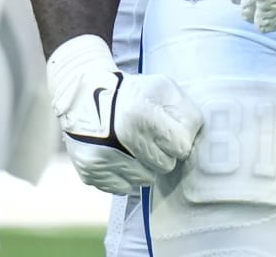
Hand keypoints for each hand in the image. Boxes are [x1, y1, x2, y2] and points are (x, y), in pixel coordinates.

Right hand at [47, 34, 201, 192]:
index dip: (177, 140)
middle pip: (164, 167)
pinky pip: (123, 188)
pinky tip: (117, 155)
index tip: (168, 132)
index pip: (181, 148)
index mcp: (142, 116)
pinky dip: (124, 175)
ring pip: (145, 180)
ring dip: (143, 166)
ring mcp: (104, 159)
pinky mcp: (90, 172)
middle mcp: (121, 140)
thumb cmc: (131, 91)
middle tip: (148, 138)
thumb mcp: (163, 87)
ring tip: (131, 146)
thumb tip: (193, 140)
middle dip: (161, 153)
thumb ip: (185, 111)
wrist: (82, 93)